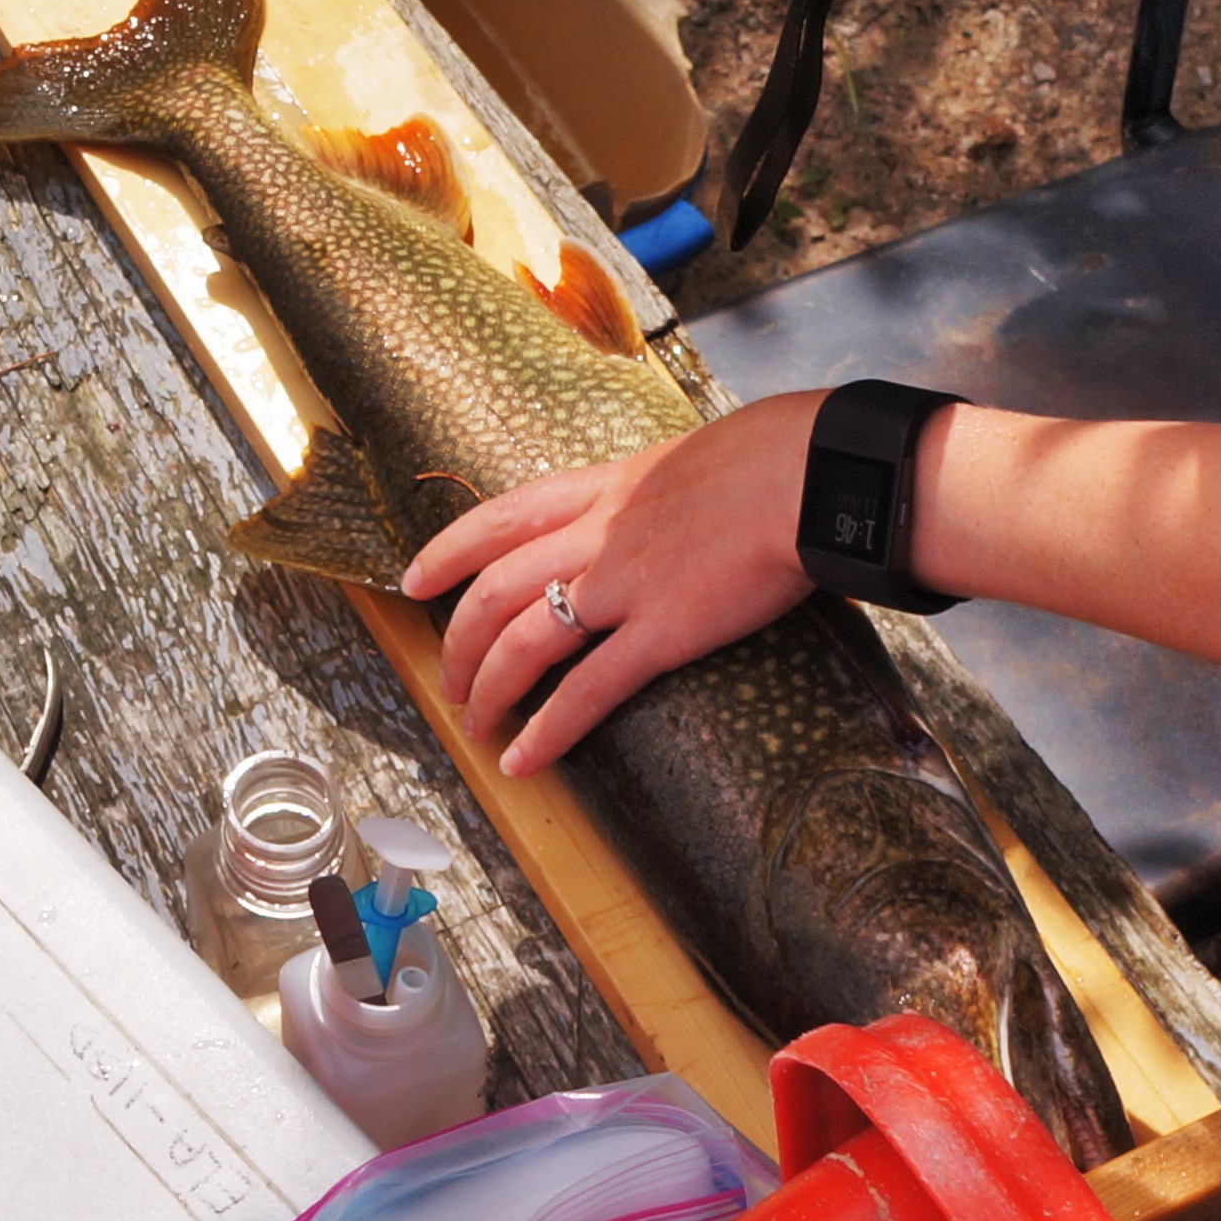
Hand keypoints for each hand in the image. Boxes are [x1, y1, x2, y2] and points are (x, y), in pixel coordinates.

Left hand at [402, 393, 827, 771]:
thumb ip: (649, 495)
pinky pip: (588, 690)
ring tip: (475, 726)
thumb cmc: (764, 462)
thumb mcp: (681, 462)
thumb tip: (649, 512)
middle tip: (448, 681)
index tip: (415, 580)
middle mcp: (593, 535)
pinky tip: (524, 758)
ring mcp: (622, 585)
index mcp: (598, 489)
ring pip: (523, 642)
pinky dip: (548, 729)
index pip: (497, 518)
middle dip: (459, 642)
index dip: (447, 551)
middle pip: (493, 590)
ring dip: (489, 689)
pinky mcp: (662, 632)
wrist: (806, 476)